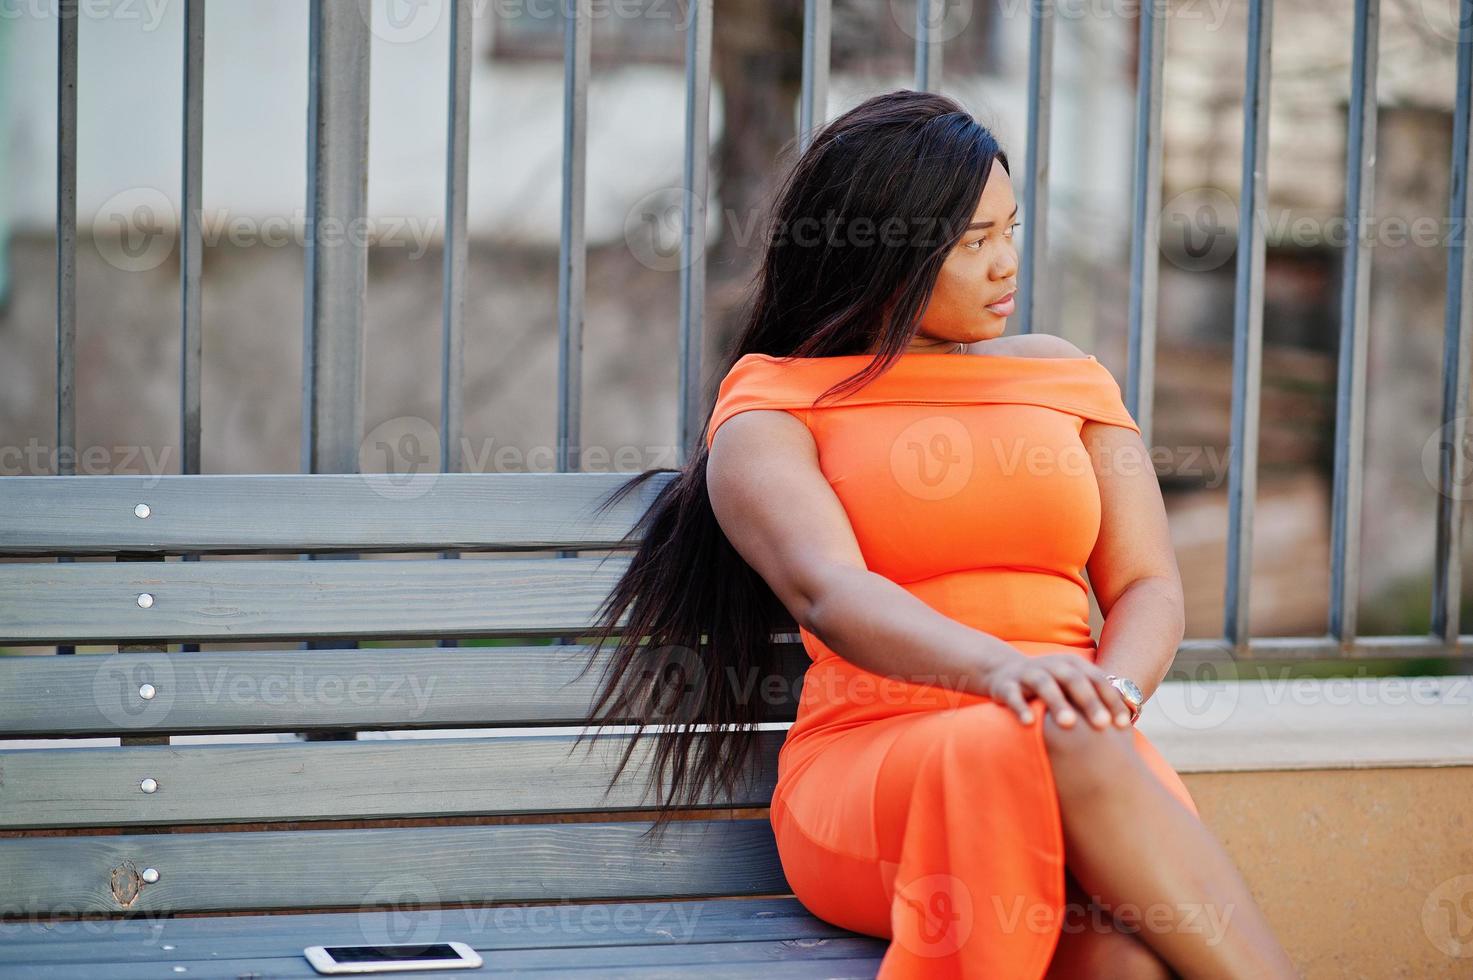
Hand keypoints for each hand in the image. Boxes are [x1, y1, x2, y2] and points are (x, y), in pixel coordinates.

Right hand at [982, 652, 1136, 729]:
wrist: (1002, 671)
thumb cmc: (1049, 687)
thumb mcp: (1072, 687)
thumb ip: (1095, 700)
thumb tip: (1130, 726)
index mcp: (1073, 666)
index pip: (1097, 681)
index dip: (1111, 701)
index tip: (1123, 724)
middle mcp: (1052, 666)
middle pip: (1074, 681)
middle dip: (1089, 702)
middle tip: (1102, 726)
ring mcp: (1028, 674)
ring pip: (1044, 685)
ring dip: (1057, 704)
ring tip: (1069, 724)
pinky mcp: (1005, 685)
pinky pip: (1013, 696)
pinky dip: (1021, 707)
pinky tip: (1029, 723)